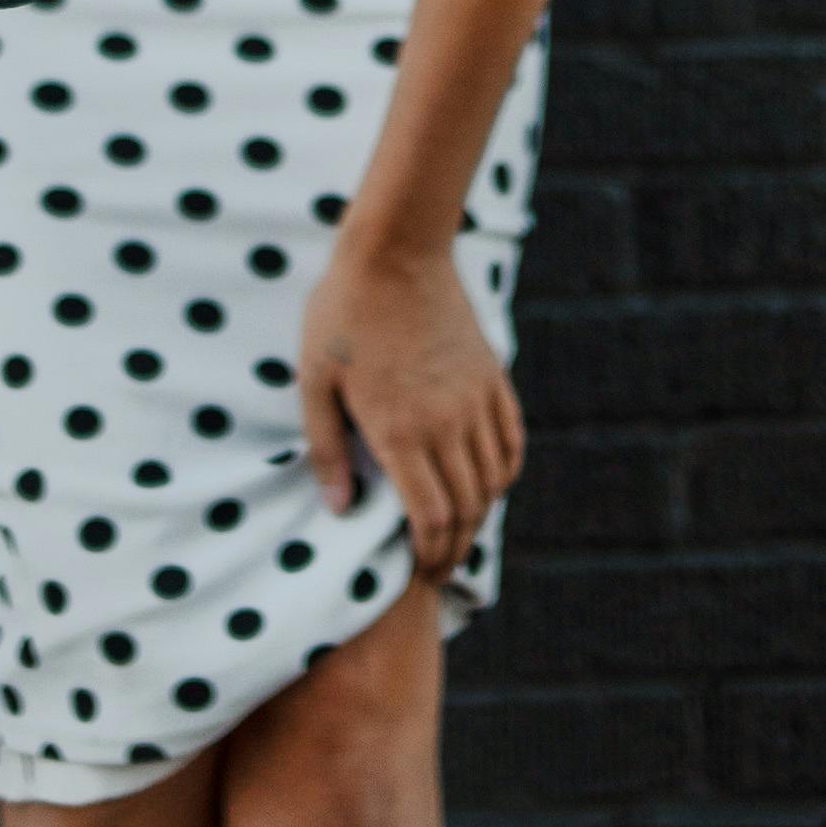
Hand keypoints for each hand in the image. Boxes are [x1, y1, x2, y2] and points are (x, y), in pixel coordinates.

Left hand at [297, 231, 522, 581]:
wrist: (396, 250)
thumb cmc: (343, 314)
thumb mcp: (315, 382)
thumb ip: (328, 450)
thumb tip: (339, 509)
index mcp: (400, 430)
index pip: (429, 518)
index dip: (428, 557)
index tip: (417, 575)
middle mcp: (447, 423)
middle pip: (466, 510)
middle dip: (454, 550)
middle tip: (439, 571)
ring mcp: (475, 399)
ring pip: (493, 480)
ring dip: (480, 517)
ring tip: (459, 536)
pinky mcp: (492, 376)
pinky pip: (510, 440)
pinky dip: (505, 473)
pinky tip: (490, 486)